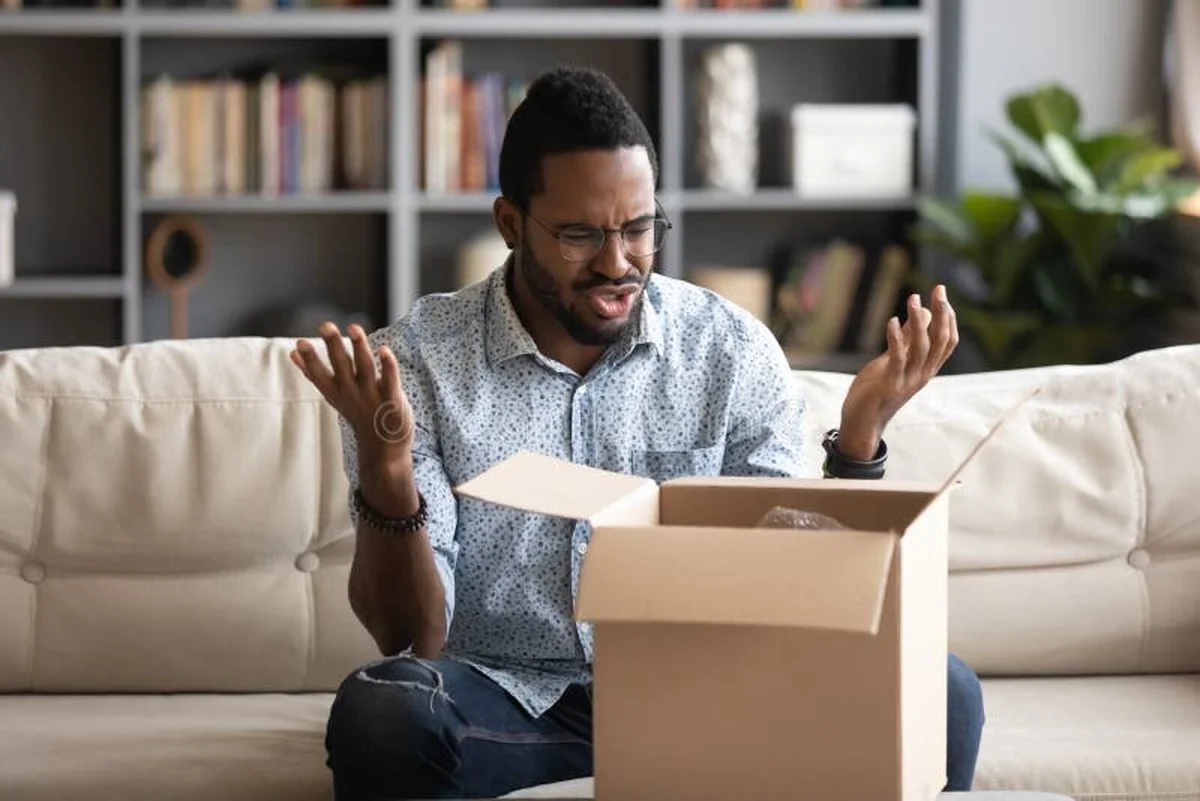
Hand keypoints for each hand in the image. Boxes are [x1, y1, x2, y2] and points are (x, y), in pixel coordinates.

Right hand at [290, 322, 414, 465]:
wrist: (383, 447)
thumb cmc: (357, 412)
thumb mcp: (333, 395)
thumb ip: (314, 374)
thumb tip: (292, 354)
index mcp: (336, 391)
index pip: (319, 375)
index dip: (309, 360)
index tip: (299, 343)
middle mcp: (351, 393)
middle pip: (342, 366)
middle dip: (333, 346)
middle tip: (325, 326)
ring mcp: (372, 396)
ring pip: (365, 368)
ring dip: (359, 347)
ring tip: (353, 327)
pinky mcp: (392, 399)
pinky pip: (391, 380)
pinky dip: (388, 365)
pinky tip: (384, 349)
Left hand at [836, 284, 958, 459]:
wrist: (862, 421)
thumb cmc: (877, 389)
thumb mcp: (895, 360)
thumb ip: (910, 340)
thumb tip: (924, 313)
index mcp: (926, 369)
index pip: (948, 341)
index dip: (949, 317)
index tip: (941, 294)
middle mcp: (922, 374)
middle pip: (941, 341)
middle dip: (942, 313)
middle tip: (938, 289)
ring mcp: (908, 380)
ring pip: (922, 347)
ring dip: (918, 320)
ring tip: (913, 298)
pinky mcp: (890, 384)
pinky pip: (897, 358)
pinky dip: (897, 338)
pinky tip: (892, 321)